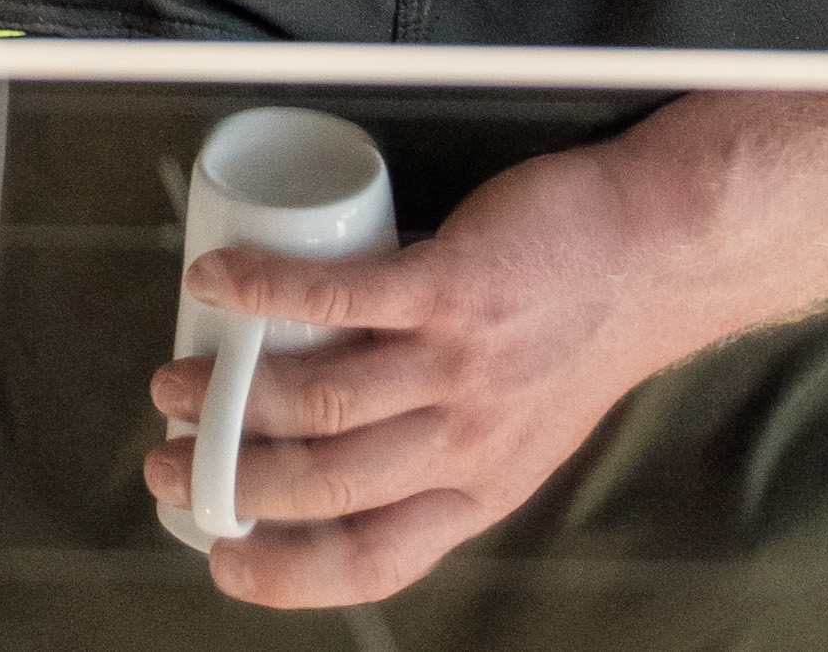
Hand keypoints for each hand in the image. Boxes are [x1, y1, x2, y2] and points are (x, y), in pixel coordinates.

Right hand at [144, 141, 691, 607]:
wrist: (657, 254)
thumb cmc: (582, 329)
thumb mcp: (522, 429)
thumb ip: (446, 453)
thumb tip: (338, 457)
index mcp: (481, 489)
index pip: (374, 559)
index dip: (286, 572)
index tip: (224, 559)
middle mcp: (469, 443)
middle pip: (325, 485)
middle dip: (227, 482)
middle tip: (170, 462)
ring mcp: (460, 368)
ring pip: (321, 401)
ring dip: (227, 395)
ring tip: (177, 380)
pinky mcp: (451, 289)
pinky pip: (336, 296)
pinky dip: (262, 292)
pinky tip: (218, 284)